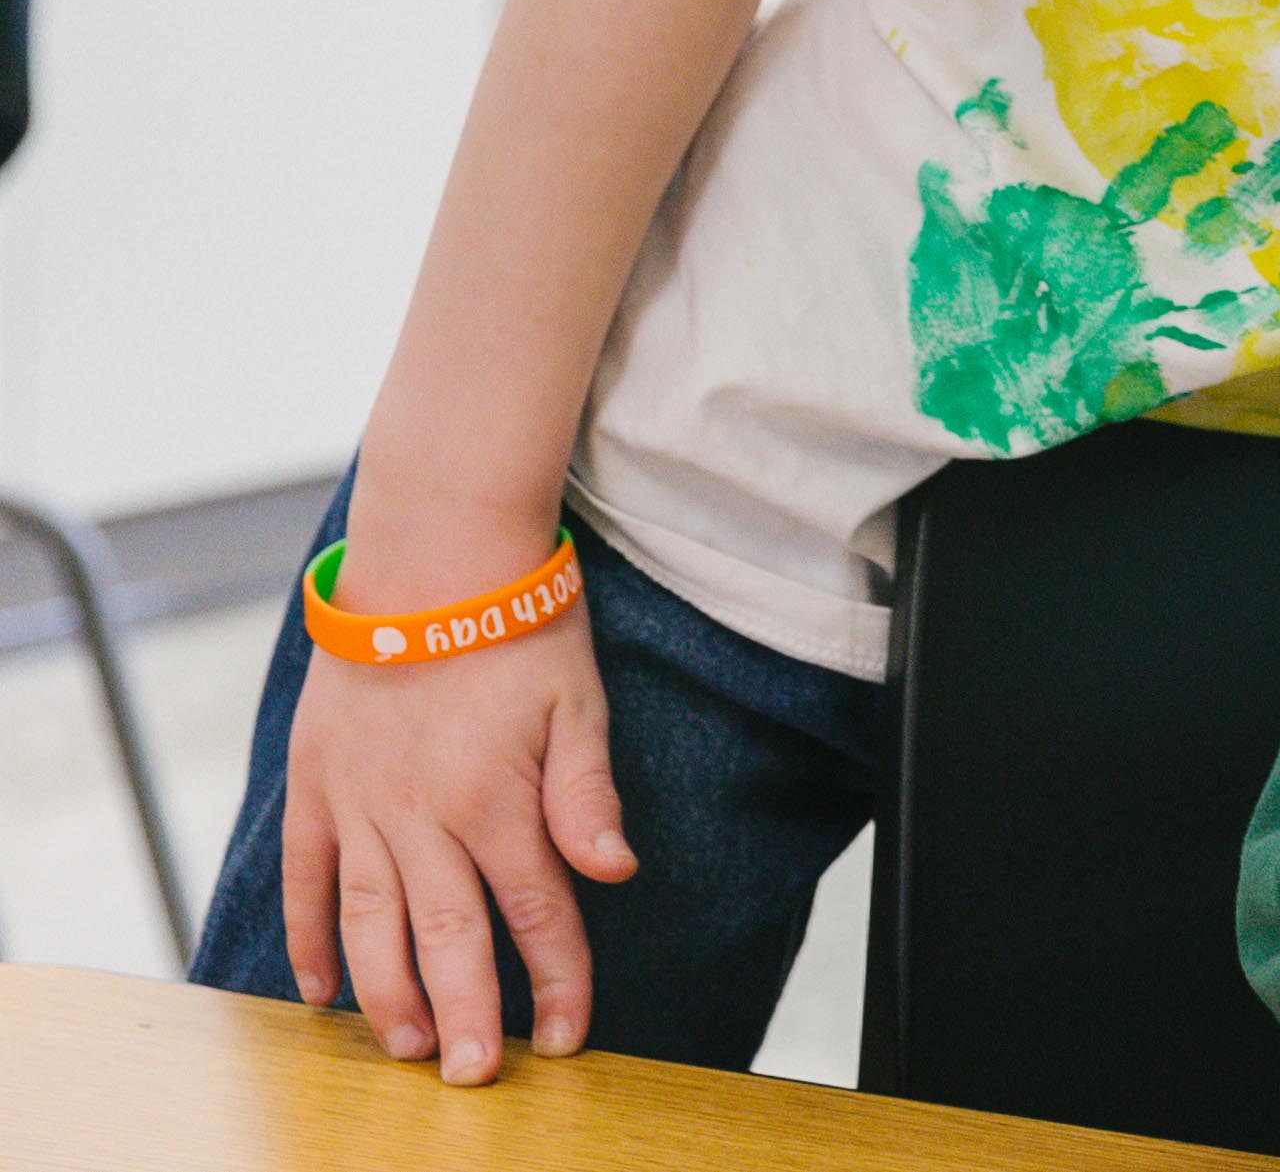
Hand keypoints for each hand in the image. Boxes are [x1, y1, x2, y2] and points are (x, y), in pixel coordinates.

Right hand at [276, 559, 629, 1082]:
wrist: (430, 560)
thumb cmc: (518, 627)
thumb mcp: (578, 702)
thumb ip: (587, 793)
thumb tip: (613, 873)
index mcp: (499, 799)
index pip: (538, 911)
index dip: (557, 979)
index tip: (567, 1036)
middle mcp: (425, 815)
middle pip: (447, 938)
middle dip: (468, 1015)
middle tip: (474, 1078)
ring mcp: (362, 805)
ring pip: (371, 924)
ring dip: (389, 994)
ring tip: (409, 1048)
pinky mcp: (316, 786)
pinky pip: (306, 879)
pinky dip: (310, 938)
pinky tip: (321, 990)